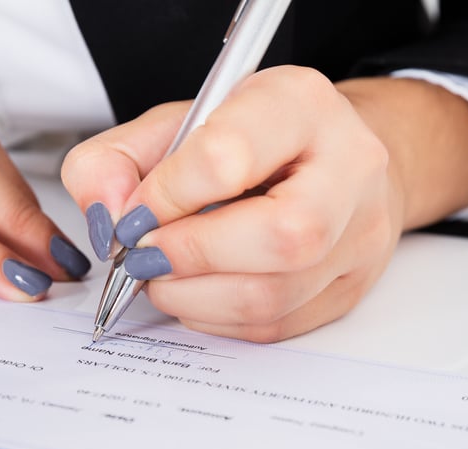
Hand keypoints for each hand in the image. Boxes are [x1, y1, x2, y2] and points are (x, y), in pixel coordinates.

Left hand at [63, 66, 467, 341]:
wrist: (330, 161)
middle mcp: (349, 167)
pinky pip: (275, 326)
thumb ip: (118, 161)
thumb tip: (107, 217)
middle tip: (145, 255)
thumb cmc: (251, 141)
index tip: (135, 212)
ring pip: (274, 294)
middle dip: (190, 256)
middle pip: (281, 236)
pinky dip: (218, 318)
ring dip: (195, 296)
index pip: (229, 155)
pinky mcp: (349, 288)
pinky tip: (200, 291)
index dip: (166, 195)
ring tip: (164, 275)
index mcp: (301, 105)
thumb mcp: (175, 125)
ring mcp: (360, 235)